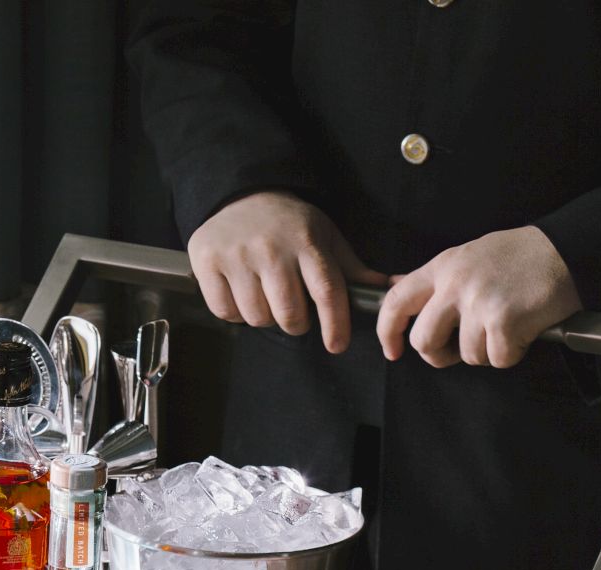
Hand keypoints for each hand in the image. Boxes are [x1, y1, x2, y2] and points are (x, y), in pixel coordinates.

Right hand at [188, 191, 385, 352]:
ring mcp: (237, 256)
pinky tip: (242, 294)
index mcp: (306, 242)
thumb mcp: (325, 237)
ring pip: (257, 317)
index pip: (326, 292)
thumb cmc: (290, 223)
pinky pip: (226, 311)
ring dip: (265, 317)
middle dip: (296, 324)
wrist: (242, 193)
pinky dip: (235, 313)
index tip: (336, 344)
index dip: (334, 325)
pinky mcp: (208, 263)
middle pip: (289, 314)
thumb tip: (392, 287)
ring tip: (266, 298)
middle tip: (294, 313)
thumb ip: (353, 269)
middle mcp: (271, 249)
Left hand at [376, 226, 582, 368]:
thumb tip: (396, 289)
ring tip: (507, 325)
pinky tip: (524, 329)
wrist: (567, 249)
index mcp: (443, 267)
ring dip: (487, 351)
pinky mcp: (504, 321)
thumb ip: (438, 279)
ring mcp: (479, 303)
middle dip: (439, 355)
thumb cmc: (520, 256)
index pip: (396, 301)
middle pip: (423, 341)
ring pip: (466, 355)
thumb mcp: (469, 256)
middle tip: (459, 350)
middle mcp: (455, 284)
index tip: (392, 350)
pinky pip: (497, 358)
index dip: (388, 331)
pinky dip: (512, 352)